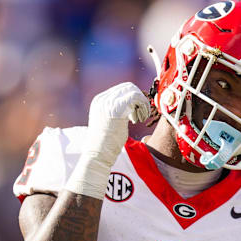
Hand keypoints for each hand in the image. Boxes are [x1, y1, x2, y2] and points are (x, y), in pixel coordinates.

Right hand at [65, 82, 149, 198]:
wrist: (97, 154)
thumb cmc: (106, 143)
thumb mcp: (110, 122)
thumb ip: (118, 111)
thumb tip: (133, 107)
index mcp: (100, 101)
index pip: (122, 89)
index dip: (134, 99)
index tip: (136, 114)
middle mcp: (103, 99)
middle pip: (129, 87)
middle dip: (139, 99)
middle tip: (141, 116)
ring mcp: (108, 103)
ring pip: (134, 91)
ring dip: (142, 104)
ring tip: (140, 119)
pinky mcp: (116, 109)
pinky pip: (136, 98)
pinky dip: (142, 107)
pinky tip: (140, 120)